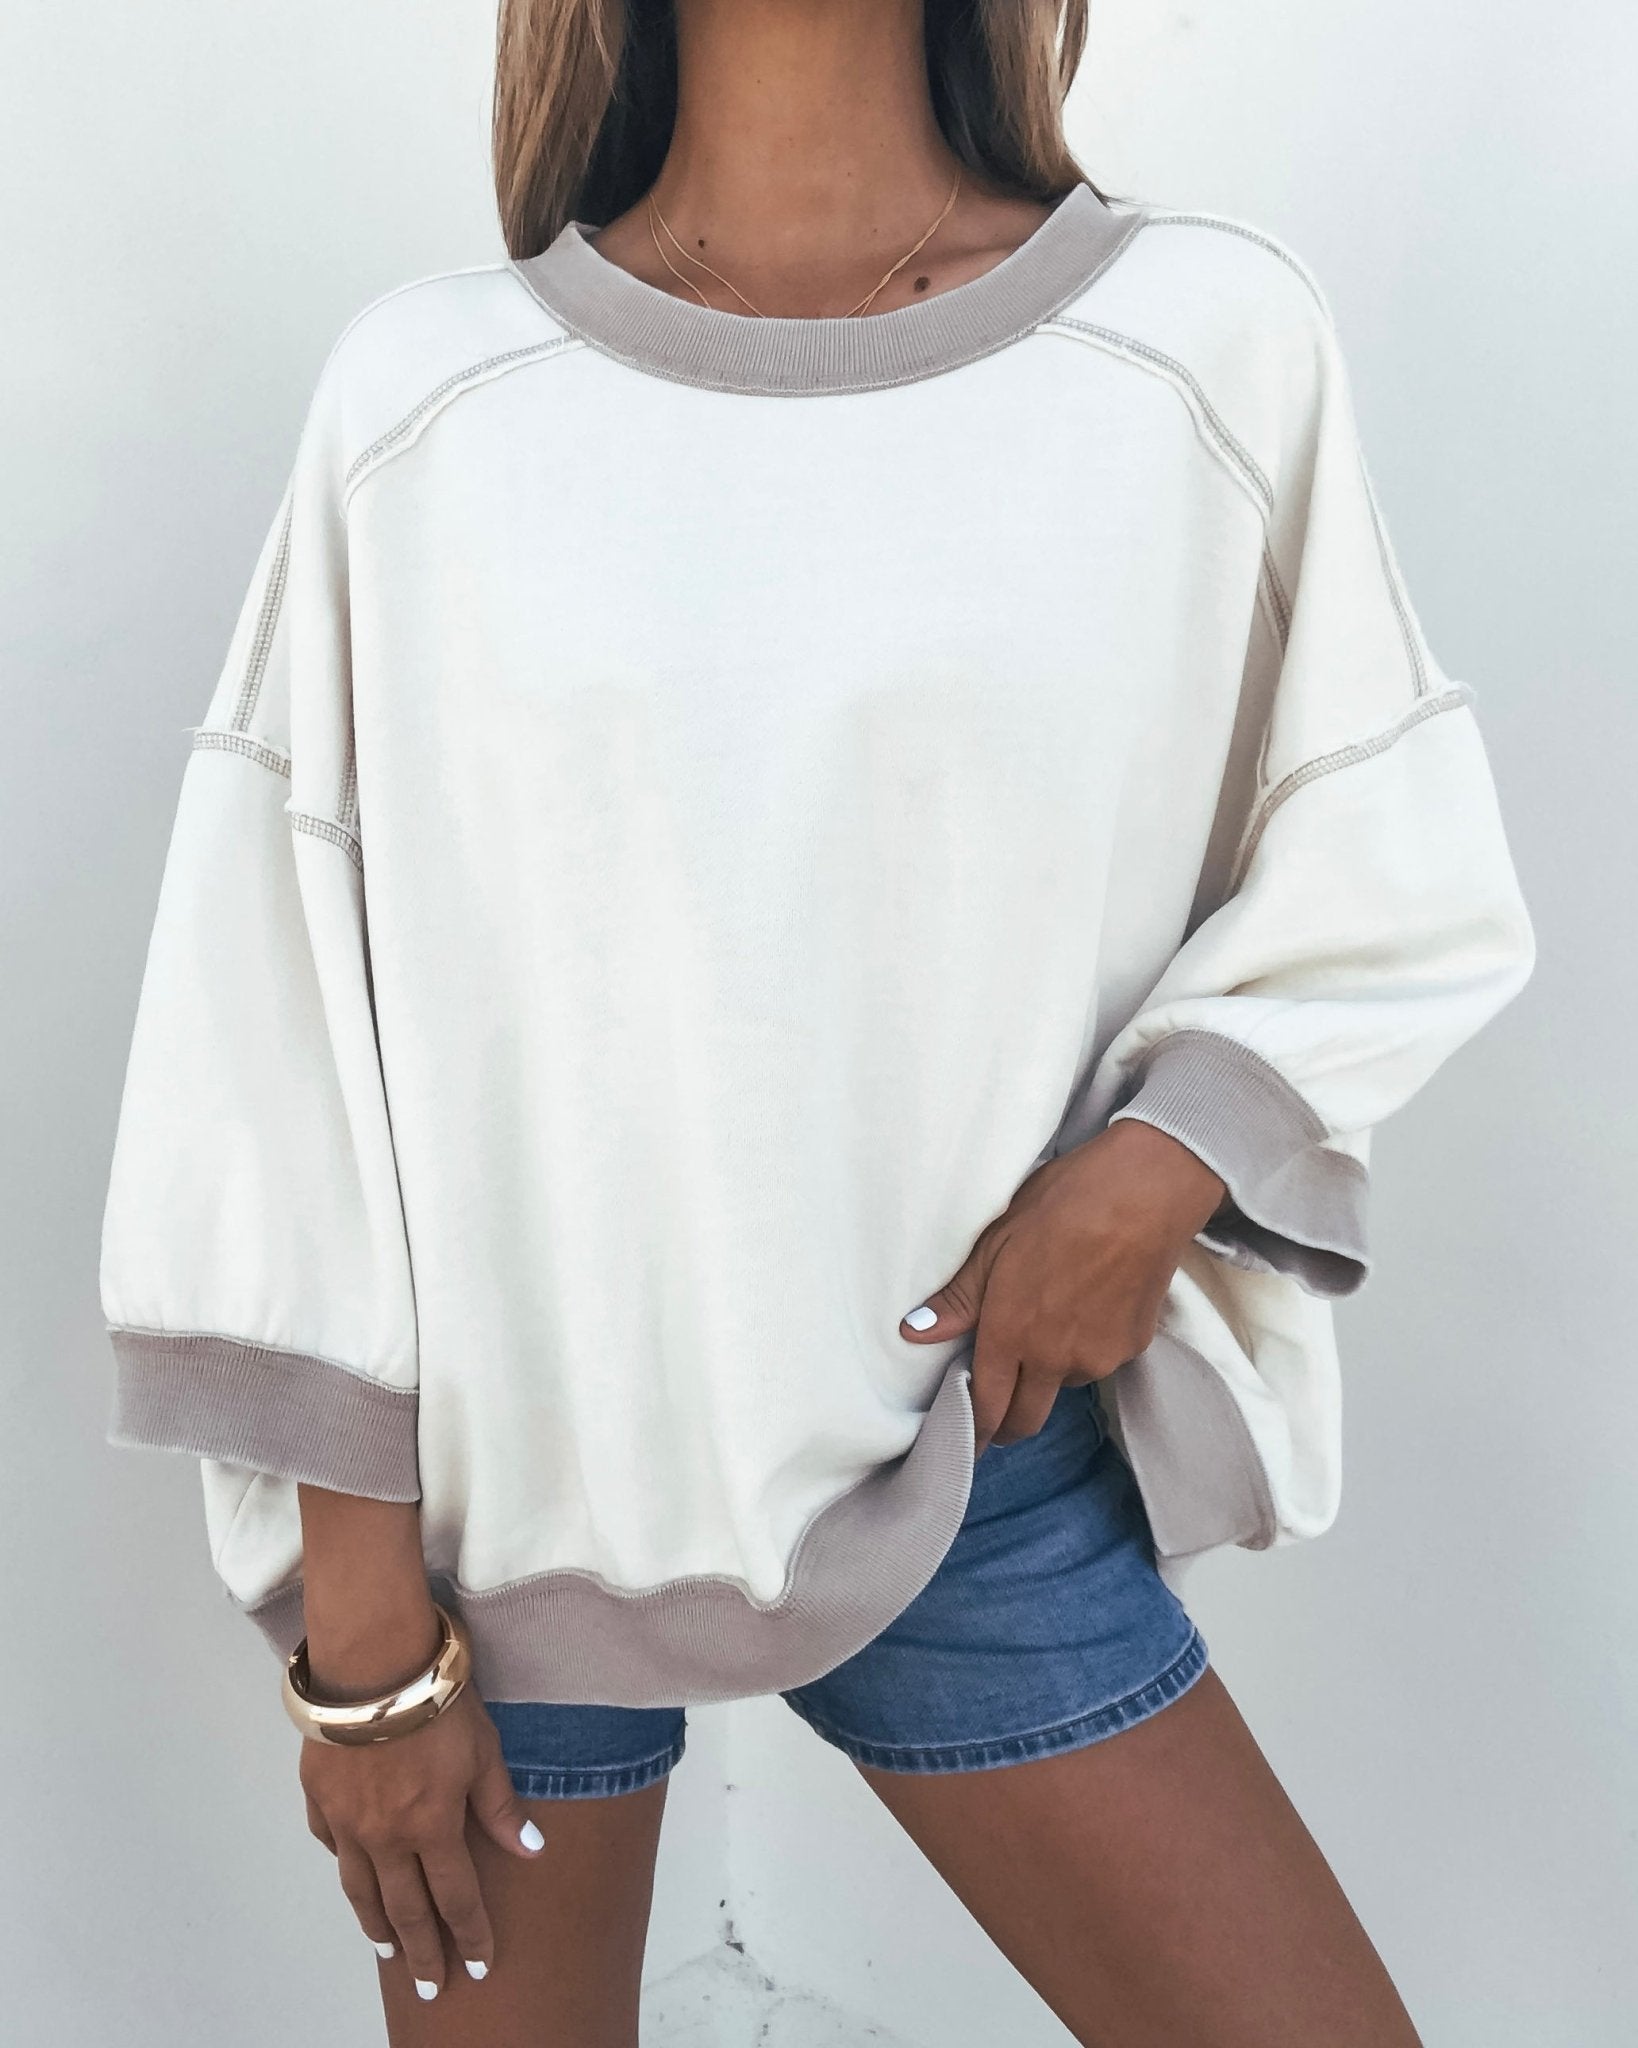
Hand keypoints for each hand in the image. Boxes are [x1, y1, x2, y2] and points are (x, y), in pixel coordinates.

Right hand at [298, 1604, 544, 2001]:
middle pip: (405, 1910)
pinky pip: (333, 1848)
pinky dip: (346, 1869)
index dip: (469, 1935)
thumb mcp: (483, 1749)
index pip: (456, 1899)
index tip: (478, 1967)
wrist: (371, 1663)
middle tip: (430, 1988)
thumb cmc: (438, 1699)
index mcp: (432, 1828)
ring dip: (377, 1925)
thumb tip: (531, 1851)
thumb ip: (500, 1805)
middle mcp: (386, 1838)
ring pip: (361, 1890)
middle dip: (422, 1954)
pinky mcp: (319, 1798)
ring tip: (388, 1952)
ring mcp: (347, 1822)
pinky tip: (354, 1879)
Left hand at [899, 1120, 1227, 1452]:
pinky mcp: (1135, 1346)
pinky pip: (1099, 1360)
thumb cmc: (1062, 1204)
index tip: (968, 1444)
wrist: (1146, 1191)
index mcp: (1012, 1333)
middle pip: (1027, 1419)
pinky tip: (1088, 1304)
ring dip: (1050, 1372)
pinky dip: (1087, 1347)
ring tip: (1050, 1322)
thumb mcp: (996, 1241)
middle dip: (1007, 1424)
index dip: (975, 1432)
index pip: (988, 1408)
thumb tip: (915, 1332)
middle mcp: (1055, 1358)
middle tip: (997, 1412)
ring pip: (1064, 1385)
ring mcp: (1099, 1356)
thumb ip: (960, 1297)